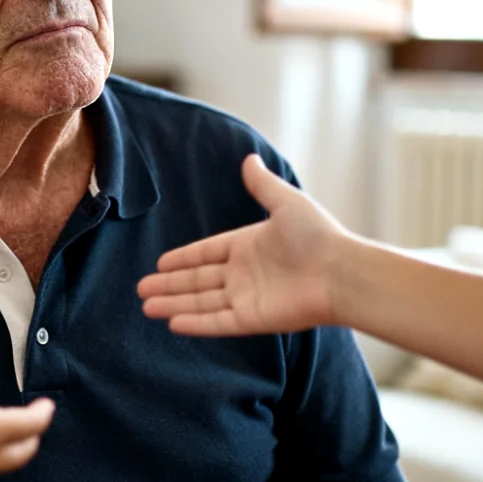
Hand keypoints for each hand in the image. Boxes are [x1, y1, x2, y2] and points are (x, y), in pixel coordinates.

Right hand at [137, 154, 349, 335]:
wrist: (341, 273)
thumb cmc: (318, 236)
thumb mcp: (286, 202)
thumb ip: (263, 185)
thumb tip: (249, 158)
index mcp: (249, 246)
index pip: (207, 254)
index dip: (182, 259)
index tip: (159, 264)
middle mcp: (244, 274)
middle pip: (198, 280)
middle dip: (169, 284)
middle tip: (141, 289)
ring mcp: (247, 298)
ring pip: (202, 302)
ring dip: (174, 304)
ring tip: (146, 307)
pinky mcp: (253, 319)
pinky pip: (217, 321)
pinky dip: (195, 322)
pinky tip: (172, 322)